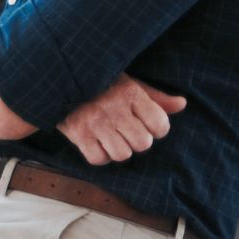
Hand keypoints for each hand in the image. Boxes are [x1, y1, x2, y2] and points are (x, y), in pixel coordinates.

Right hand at [56, 74, 185, 164]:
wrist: (56, 79)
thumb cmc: (100, 84)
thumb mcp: (129, 83)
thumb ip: (156, 97)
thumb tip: (182, 105)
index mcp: (130, 94)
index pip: (159, 124)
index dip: (157, 129)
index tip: (147, 123)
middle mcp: (114, 109)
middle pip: (142, 144)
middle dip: (138, 141)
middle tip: (127, 132)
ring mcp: (94, 123)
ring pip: (122, 154)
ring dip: (119, 150)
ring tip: (111, 138)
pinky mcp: (77, 134)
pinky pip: (98, 159)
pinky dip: (99, 156)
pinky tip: (97, 144)